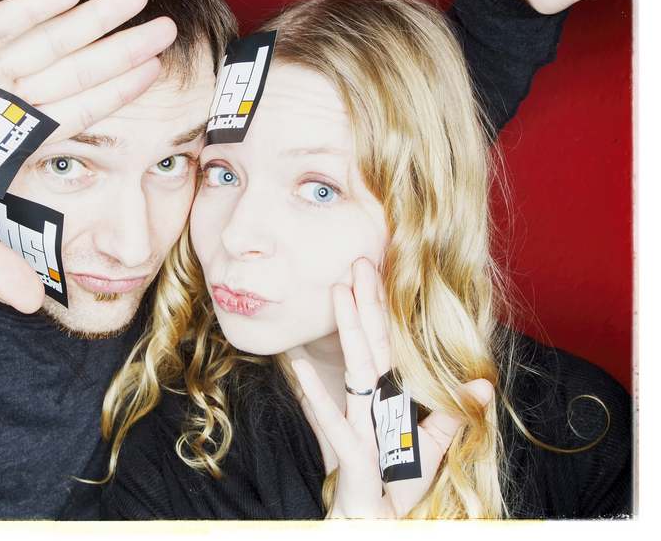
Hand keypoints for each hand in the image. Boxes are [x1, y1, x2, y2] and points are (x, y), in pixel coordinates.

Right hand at [0, 0, 174, 311]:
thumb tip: (32, 305)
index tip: (153, 77)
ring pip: (46, 42)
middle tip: (167, 30)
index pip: (72, 112)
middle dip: (120, 50)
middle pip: (72, 71)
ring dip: (93, 20)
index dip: (112, 94)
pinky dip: (32, 7)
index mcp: (2, 138)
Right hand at [286, 258, 496, 517]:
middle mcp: (372, 402)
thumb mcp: (437, 446)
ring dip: (347, 329)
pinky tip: (296, 362)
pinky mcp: (348, 445)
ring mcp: (357, 420)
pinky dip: (313, 389)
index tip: (379, 273)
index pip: (389, 345)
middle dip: (365, 304)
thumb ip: (453, 414)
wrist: (384, 520)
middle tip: (358, 263)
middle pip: (370, 344)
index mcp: (392, 398)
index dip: (385, 311)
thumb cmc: (402, 486)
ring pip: (355, 366)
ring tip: (339, 293)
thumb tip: (482, 382)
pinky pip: (329, 413)